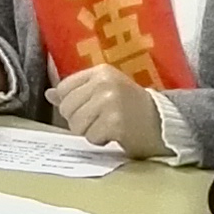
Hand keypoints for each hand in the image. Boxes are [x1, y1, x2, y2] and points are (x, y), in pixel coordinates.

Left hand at [47, 64, 167, 156]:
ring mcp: (110, 102)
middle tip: (99, 120)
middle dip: (79, 121)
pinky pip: (91, 137)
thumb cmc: (132, 107)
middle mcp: (104, 83)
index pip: (64, 88)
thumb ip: (77, 91)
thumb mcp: (105, 91)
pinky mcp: (115, 122)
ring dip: (89, 132)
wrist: (163, 122)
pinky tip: (114, 135)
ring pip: (76, 125)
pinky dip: (100, 141)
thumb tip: (50, 94)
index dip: (70, 104)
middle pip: (67, 108)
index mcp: (101, 72)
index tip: (88, 108)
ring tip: (106, 127)